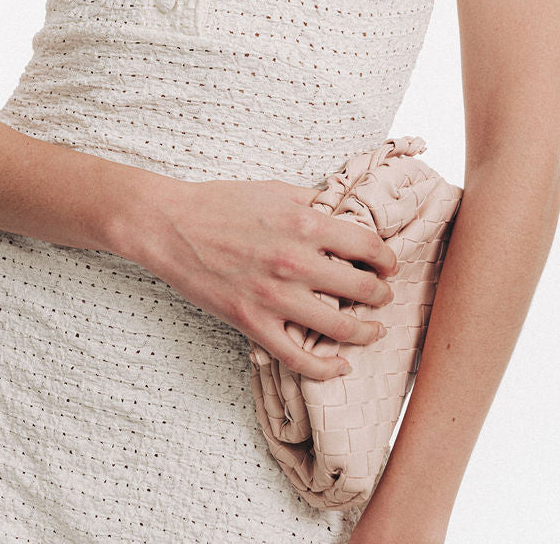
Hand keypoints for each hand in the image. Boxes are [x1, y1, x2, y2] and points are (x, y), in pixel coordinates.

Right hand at [139, 177, 398, 380]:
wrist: (171, 226)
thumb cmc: (220, 203)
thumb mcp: (274, 190)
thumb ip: (311, 201)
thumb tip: (340, 209)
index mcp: (305, 222)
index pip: (367, 247)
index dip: (386, 259)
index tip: (388, 265)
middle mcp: (296, 261)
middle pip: (361, 288)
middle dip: (380, 294)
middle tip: (383, 296)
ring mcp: (275, 296)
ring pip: (340, 327)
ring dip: (366, 331)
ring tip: (374, 329)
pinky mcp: (253, 322)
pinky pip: (299, 357)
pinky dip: (326, 368)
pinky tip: (340, 366)